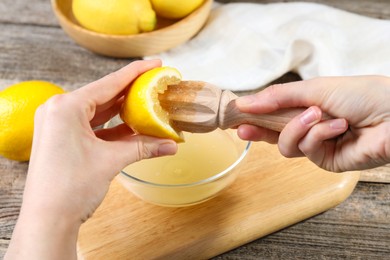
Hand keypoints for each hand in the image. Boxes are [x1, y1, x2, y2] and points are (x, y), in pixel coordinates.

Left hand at [5, 60, 176, 258]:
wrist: (48, 220)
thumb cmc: (69, 188)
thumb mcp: (111, 161)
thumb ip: (143, 147)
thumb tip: (171, 144)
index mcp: (65, 107)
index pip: (108, 83)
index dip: (135, 73)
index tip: (155, 63)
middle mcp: (59, 111)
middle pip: (104, 96)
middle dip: (131, 93)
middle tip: (154, 85)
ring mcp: (59, 126)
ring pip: (99, 112)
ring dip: (124, 112)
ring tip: (148, 105)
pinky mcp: (63, 139)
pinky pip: (94, 127)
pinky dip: (114, 128)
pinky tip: (135, 128)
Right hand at [236, 76, 389, 171]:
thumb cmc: (361, 94)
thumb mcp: (314, 88)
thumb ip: (278, 97)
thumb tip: (245, 102)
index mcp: (306, 107)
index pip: (273, 114)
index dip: (253, 115)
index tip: (235, 115)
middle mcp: (309, 127)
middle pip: (273, 133)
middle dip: (258, 130)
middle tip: (242, 127)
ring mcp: (316, 145)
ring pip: (286, 144)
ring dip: (298, 128)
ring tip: (318, 115)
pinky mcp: (325, 161)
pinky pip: (306, 149)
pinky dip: (319, 135)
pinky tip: (337, 126)